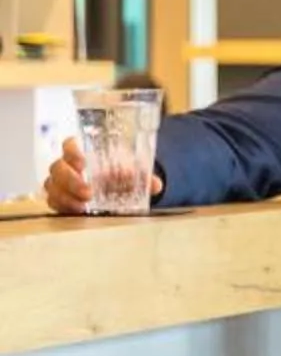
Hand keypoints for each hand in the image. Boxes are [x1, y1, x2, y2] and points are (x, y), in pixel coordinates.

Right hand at [42, 136, 156, 214]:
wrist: (121, 188)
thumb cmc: (121, 173)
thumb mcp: (134, 172)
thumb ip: (143, 176)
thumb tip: (153, 184)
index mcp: (83, 152)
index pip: (69, 145)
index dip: (72, 152)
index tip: (82, 163)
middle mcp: (68, 166)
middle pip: (57, 167)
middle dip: (70, 180)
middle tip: (88, 192)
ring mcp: (61, 182)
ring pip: (52, 185)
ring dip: (65, 196)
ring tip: (83, 206)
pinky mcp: (61, 198)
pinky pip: (52, 201)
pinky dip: (62, 207)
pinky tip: (76, 211)